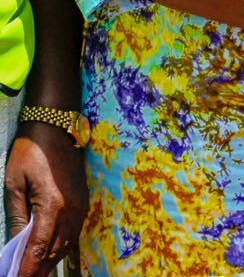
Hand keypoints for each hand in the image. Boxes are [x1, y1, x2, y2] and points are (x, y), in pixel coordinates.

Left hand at [5, 119, 86, 275]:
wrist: (57, 127)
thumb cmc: (31, 151)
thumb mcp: (14, 184)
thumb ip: (16, 217)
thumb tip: (14, 244)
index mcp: (52, 206)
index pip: (38, 249)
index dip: (27, 270)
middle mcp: (71, 210)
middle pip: (54, 251)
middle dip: (38, 270)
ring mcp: (80, 206)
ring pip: (66, 245)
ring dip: (50, 262)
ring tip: (34, 273)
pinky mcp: (83, 202)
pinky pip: (72, 233)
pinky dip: (60, 248)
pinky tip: (49, 255)